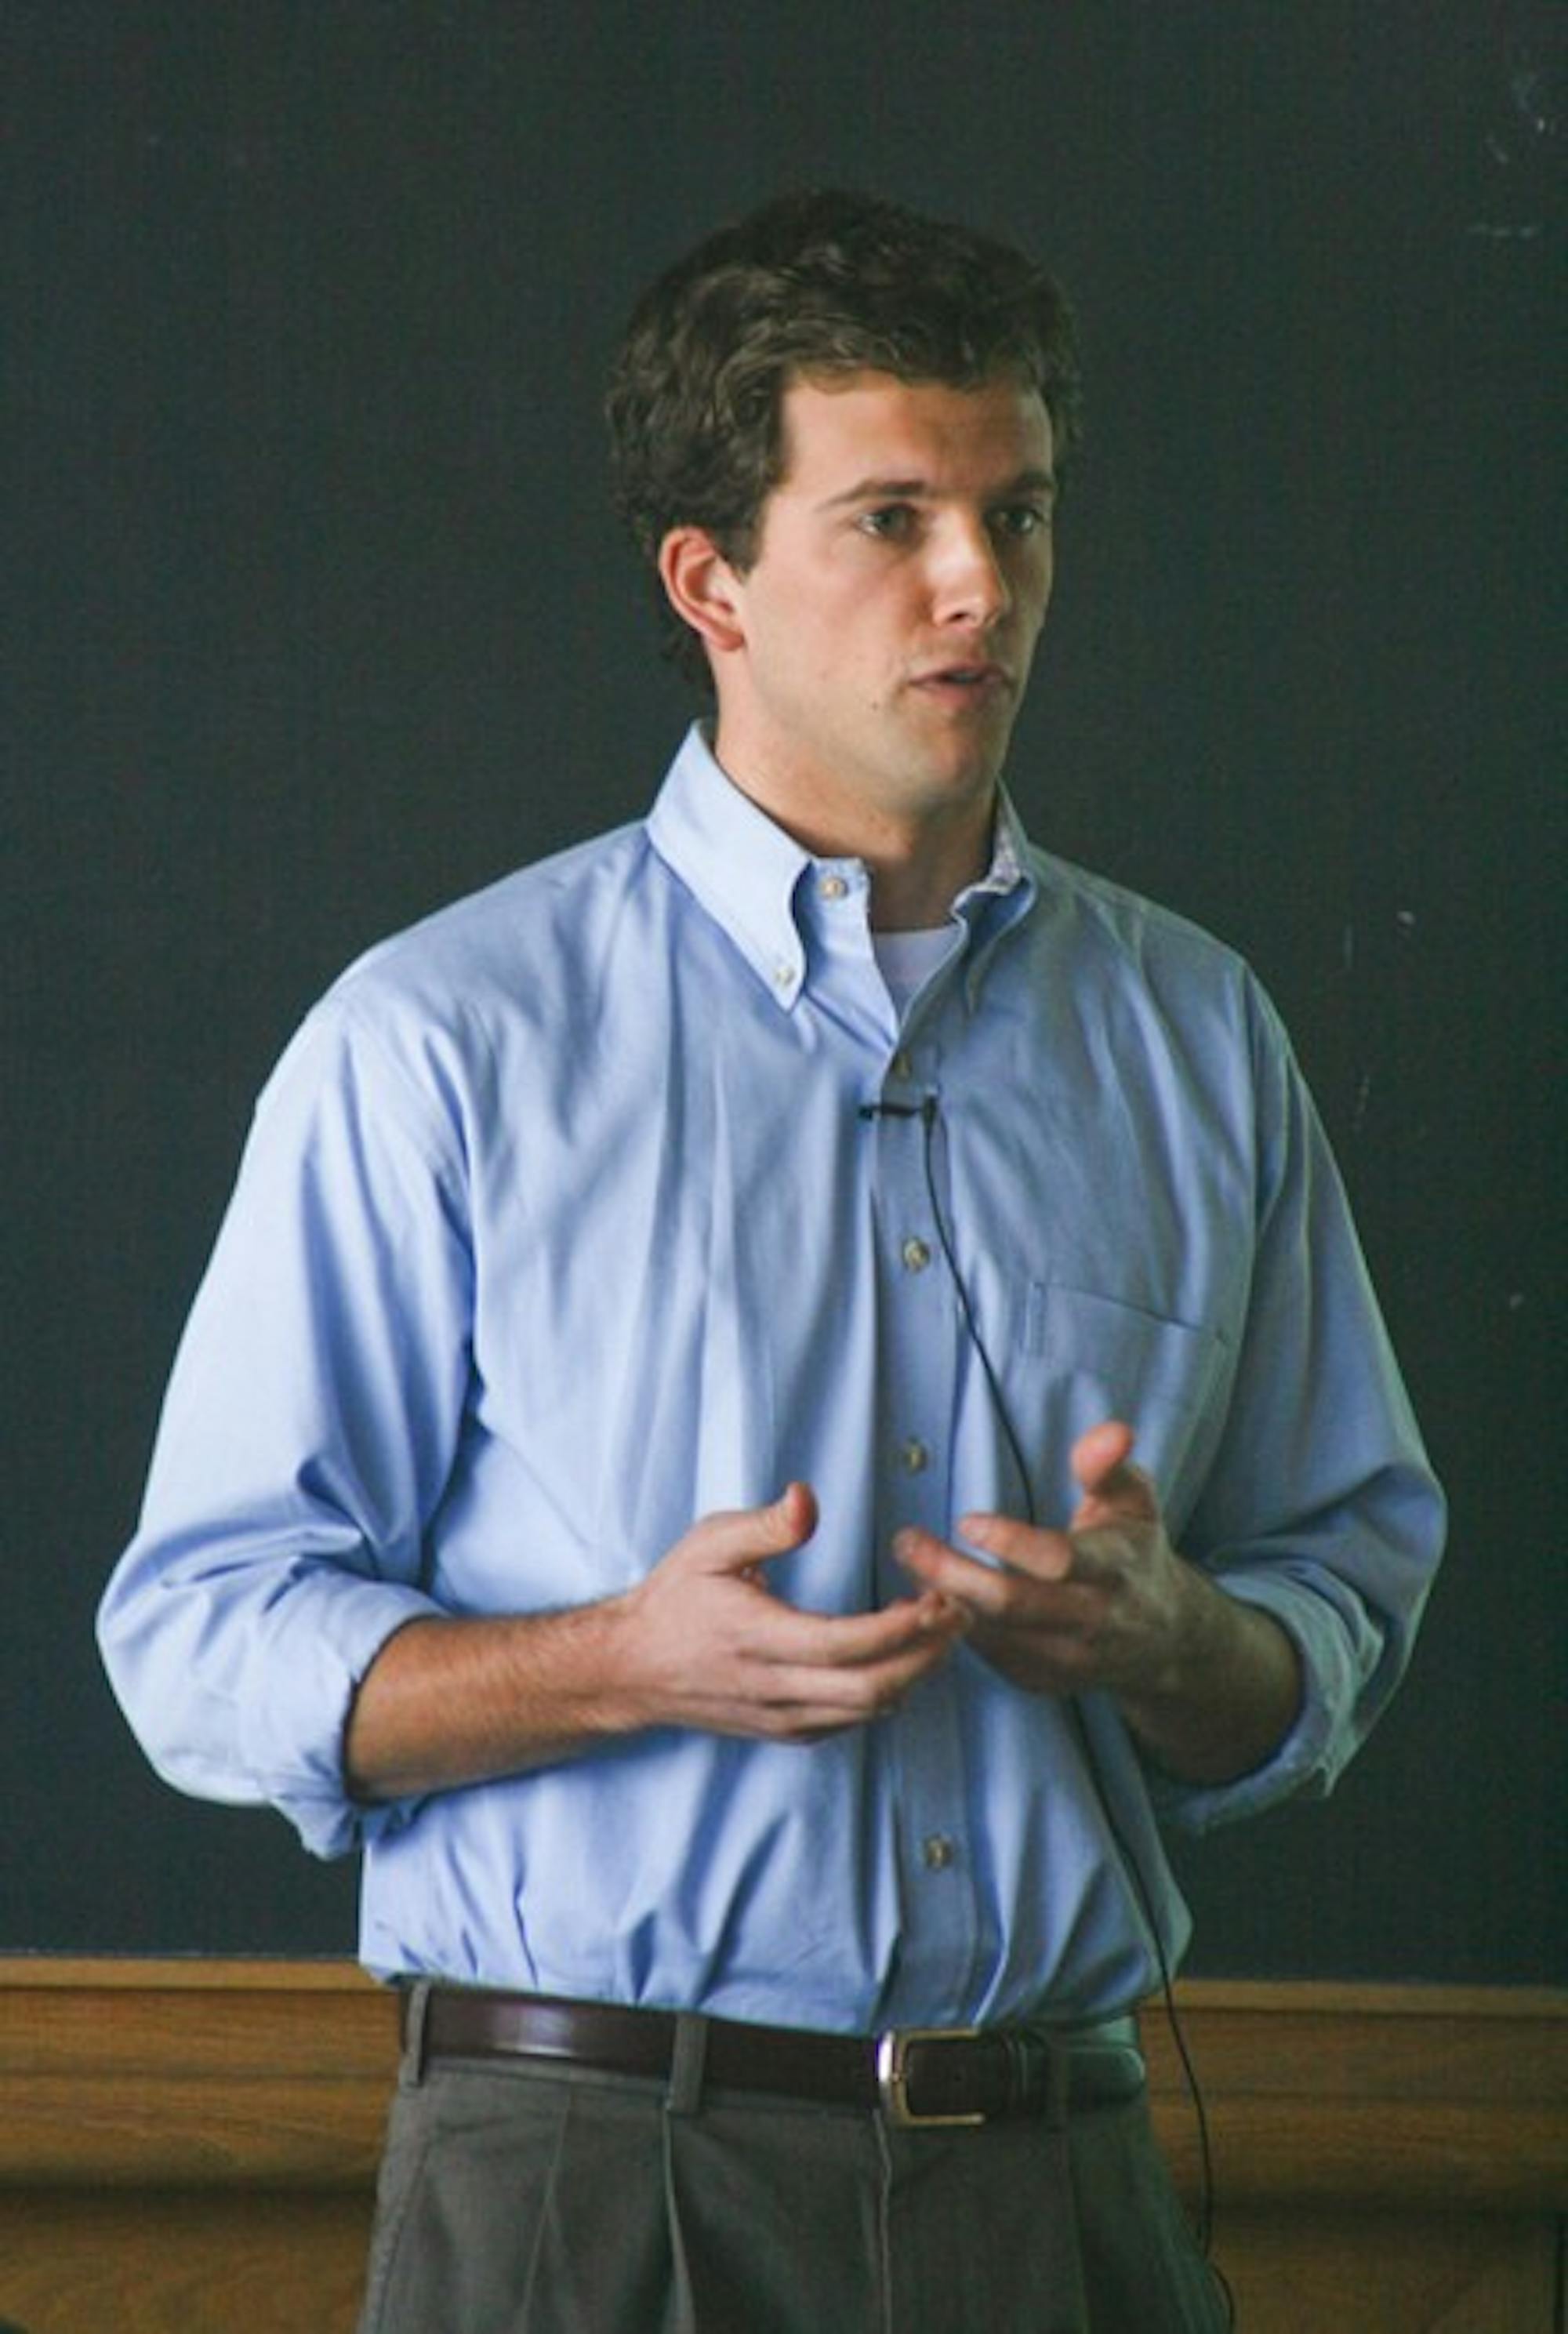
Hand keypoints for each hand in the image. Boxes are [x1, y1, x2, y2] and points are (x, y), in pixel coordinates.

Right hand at [618, 1482, 968, 1742]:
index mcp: (757, 1637)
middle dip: (926, 1656)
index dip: (902, 1627)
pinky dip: (882, 1696)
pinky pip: (847, 1724)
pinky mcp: (783, 1732)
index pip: (846, 1645)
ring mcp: (779, 1718)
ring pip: (865, 1712)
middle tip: (958, 1617)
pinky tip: (898, 1662)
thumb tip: (807, 1498)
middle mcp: (772, 1687)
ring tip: (939, 1635)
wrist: (631, 1668)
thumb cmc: (674, 1598)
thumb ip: (765, 1524)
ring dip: (912, 1676)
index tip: (938, 1599)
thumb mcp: (709, 1543)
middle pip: (870, 1689)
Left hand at [892, 1422, 1188, 1702]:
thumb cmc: (1135, 1555)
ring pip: (992, 1634)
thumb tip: (1112, 1431)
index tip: (966, 1520)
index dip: (1010, 1542)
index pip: (1059, 1561)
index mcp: (1114, 1569)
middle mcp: (1092, 1620)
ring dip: (942, 1599)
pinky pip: (988, 1657)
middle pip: (1011, 1603)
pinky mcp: (1043, 1680)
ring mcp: (1067, 1658)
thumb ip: (1109, 1466)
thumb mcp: (1134, 1503)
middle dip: (952, 1573)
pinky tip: (927, 1597)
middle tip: (907, 1542)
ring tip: (911, 1562)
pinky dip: (952, 1627)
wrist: (1163, 1640)